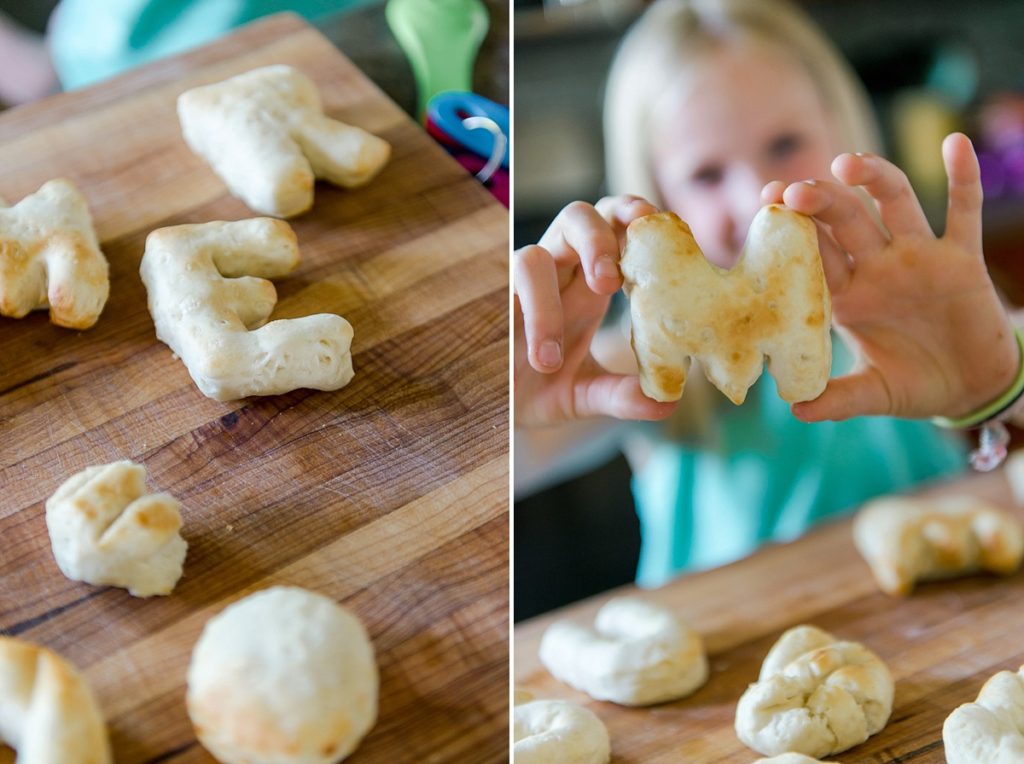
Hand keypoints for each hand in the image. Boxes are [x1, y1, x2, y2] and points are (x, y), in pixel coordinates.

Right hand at [514, 195, 677, 425]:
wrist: (493, 414)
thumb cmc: (541, 391)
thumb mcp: (586, 396)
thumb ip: (622, 395)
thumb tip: (666, 402)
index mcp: (588, 284)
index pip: (612, 228)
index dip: (631, 214)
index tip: (654, 222)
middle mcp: (556, 275)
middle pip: (577, 218)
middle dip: (597, 237)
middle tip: (610, 282)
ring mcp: (519, 289)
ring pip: (531, 257)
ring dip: (544, 305)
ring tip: (553, 352)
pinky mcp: (490, 307)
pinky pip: (503, 296)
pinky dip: (529, 323)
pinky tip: (541, 360)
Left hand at [762, 132, 1018, 421]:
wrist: (971, 387)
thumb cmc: (915, 385)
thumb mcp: (875, 394)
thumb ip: (838, 399)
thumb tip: (797, 410)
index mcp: (848, 295)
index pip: (814, 253)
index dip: (791, 231)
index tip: (765, 207)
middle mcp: (878, 267)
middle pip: (844, 220)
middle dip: (819, 202)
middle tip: (794, 191)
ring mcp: (919, 257)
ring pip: (895, 204)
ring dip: (875, 179)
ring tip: (848, 165)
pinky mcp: (962, 259)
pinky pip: (962, 211)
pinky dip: (963, 178)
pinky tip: (954, 145)